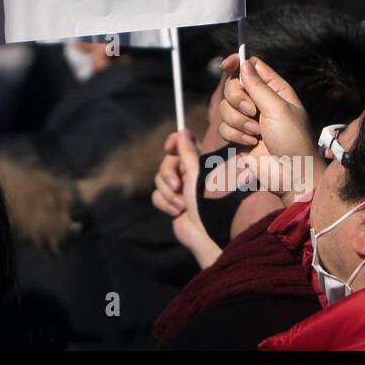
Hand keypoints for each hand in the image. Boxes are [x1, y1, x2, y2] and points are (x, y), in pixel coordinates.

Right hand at [152, 130, 222, 268]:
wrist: (205, 234)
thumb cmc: (206, 202)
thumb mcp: (196, 173)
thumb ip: (187, 151)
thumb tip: (183, 131)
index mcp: (198, 164)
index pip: (182, 144)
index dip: (173, 143)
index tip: (169, 147)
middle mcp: (188, 174)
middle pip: (166, 163)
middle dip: (168, 175)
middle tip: (177, 186)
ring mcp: (179, 189)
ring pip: (159, 181)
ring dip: (168, 194)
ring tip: (182, 205)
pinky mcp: (171, 203)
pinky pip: (157, 196)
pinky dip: (166, 204)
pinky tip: (178, 213)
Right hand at [216, 55, 319, 200]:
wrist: (292, 174)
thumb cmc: (294, 140)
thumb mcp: (278, 109)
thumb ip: (258, 86)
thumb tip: (243, 63)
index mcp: (274, 88)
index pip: (250, 65)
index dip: (237, 62)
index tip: (226, 66)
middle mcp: (259, 101)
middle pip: (232, 86)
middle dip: (237, 99)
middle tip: (252, 111)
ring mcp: (248, 119)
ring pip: (225, 108)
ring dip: (238, 122)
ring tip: (256, 133)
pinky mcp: (239, 136)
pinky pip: (223, 128)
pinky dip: (235, 136)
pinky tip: (251, 144)